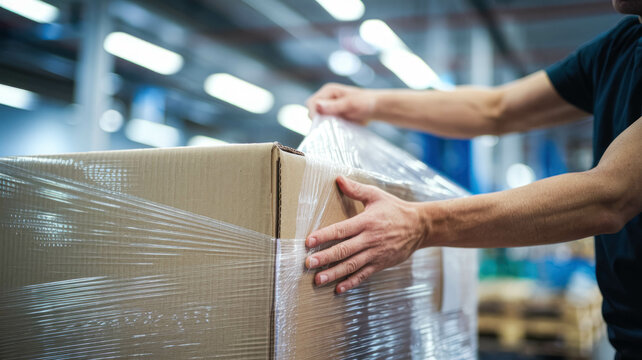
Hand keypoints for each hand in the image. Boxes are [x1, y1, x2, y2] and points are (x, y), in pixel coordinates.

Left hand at [305, 176, 427, 293]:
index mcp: (366, 221)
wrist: (420, 226)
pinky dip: (351, 282)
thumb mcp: (376, 195)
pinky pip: (364, 275)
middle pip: (344, 250)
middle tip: (308, 263)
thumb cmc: (395, 209)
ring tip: (318, 279)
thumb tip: (338, 179)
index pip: (342, 229)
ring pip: (352, 265)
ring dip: (334, 273)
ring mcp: (375, 253)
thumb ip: (356, 189)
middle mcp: (370, 239)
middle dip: (325, 257)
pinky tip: (339, 288)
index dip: (324, 235)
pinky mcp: (381, 263)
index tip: (309, 241)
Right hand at [306, 83, 375, 123]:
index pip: (312, 103)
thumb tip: (317, 106)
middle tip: (330, 126)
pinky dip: (328, 128)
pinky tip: (335, 131)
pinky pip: (325, 123)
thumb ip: (334, 106)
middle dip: (318, 120)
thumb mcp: (350, 104)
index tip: (322, 123)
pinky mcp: (332, 116)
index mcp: (328, 91)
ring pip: (317, 119)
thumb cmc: (365, 102)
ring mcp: (329, 108)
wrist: (375, 109)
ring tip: (334, 128)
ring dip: (323, 125)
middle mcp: (326, 98)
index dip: (314, 113)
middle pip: (312, 111)